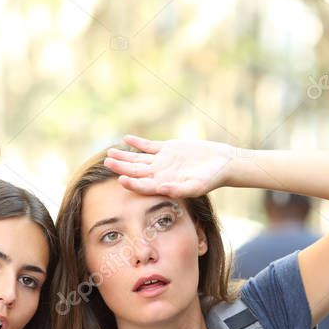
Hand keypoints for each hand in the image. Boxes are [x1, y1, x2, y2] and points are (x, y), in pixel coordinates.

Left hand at [104, 134, 239, 197]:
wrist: (222, 163)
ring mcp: (162, 161)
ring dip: (124, 156)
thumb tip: (163, 190)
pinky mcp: (167, 148)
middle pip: (136, 171)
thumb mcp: (197, 186)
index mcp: (164, 185)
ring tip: (110, 153)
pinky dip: (138, 142)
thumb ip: (179, 189)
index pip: (143, 185)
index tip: (120, 180)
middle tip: (107, 163)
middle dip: (121, 168)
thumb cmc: (211, 179)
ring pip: (138, 158)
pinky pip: (148, 145)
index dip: (131, 183)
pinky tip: (126, 139)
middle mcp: (159, 174)